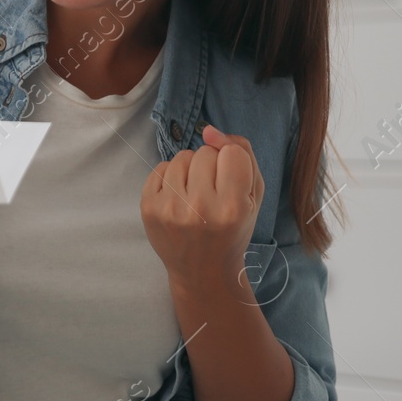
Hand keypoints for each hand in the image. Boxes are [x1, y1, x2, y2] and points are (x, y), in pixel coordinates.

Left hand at [140, 124, 263, 296]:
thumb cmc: (233, 230)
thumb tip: (208, 130)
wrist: (203, 270)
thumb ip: (242, 154)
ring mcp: (170, 209)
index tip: (230, 185)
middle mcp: (200, 208)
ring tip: (195, 195)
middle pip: (205, 152)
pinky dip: (171, 178)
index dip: (233, 164)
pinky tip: (179, 199)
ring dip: (190, 170)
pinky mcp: (148, 208)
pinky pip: (161, 167)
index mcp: (233, 208)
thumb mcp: (253, 196)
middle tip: (213, 194)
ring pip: (182, 156)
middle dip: (211, 167)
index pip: (232, 153)